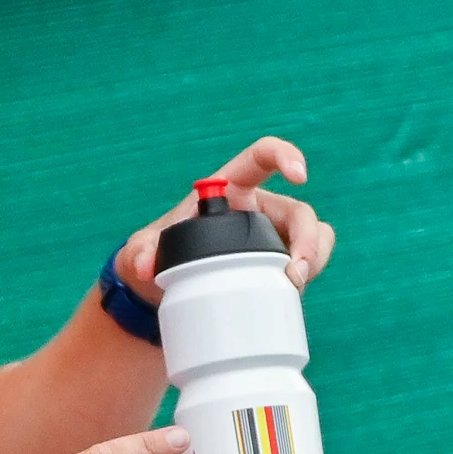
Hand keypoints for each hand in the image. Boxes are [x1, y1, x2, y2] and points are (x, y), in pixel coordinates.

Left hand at [111, 138, 334, 297]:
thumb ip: (138, 254)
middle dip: (306, 239)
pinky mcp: (279, 267)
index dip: (284, 156)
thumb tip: (144, 266)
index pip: (262, 157)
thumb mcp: (140, 252)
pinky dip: (309, 277)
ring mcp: (274, 239)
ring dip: (314, 259)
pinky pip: (309, 265)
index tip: (300, 175)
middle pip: (299, 212)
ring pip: (314, 237)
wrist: (165, 293)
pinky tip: (293, 297)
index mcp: (230, 189)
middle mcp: (259, 210)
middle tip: (294, 273)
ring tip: (295, 286)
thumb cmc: (155, 258)